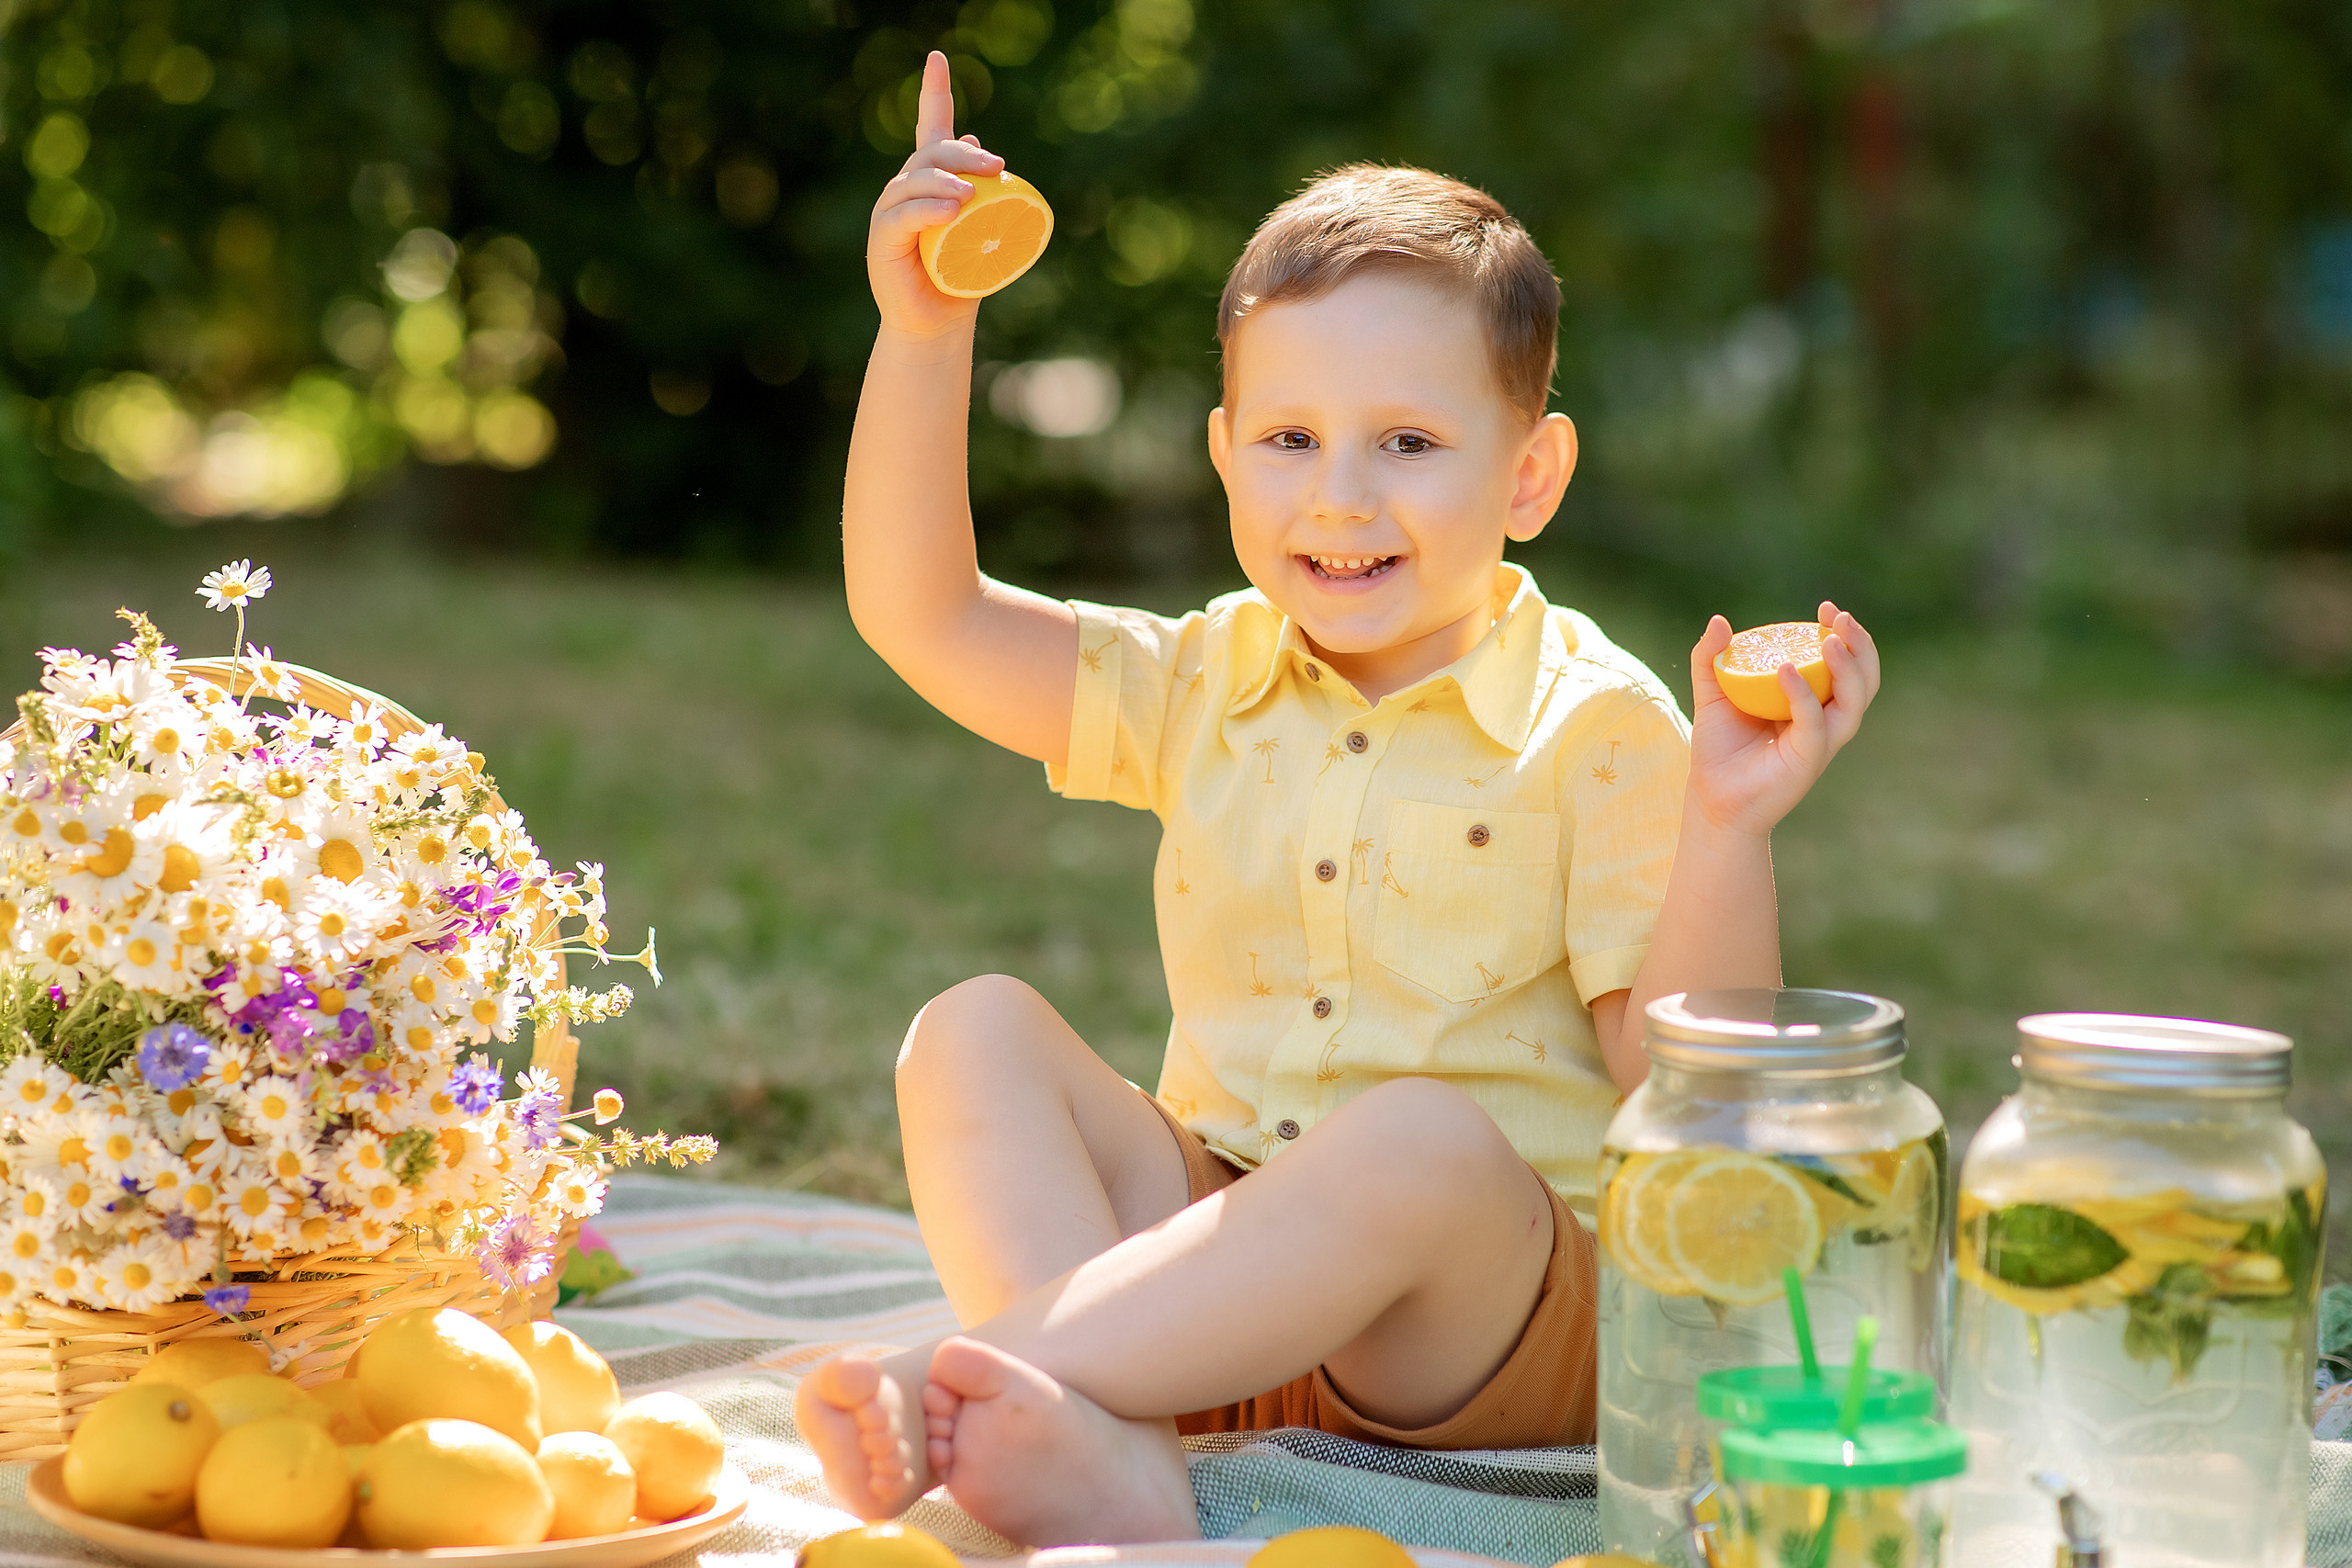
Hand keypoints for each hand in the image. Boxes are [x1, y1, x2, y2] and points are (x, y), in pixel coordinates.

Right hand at [867, 51, 1003, 338]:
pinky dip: (929, 209)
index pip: (930, 127)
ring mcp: (892, 212)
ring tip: (973, 196)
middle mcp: (906, 190)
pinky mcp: (883, 240)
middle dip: (962, 153)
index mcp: (930, 180)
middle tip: (997, 166)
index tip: (937, 58)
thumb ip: (983, 192)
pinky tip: (951, 210)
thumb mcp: (978, 229)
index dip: (934, 92)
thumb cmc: (961, 275)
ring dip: (946, 181)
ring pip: (916, 181)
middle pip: (930, 153)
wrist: (938, 322)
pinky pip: (904, 216)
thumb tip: (983, 144)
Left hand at [1684, 602, 1881, 839]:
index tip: (1828, 610)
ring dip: (1848, 668)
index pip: (1845, 665)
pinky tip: (1786, 670)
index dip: (1845, 636)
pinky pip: (1815, 724)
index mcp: (1814, 703)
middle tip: (1840, 618)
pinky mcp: (1807, 760)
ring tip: (1829, 640)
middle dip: (1860, 646)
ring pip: (1854, 701)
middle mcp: (1826, 721)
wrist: (1711, 798)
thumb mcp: (1712, 694)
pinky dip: (1804, 695)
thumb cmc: (1719, 749)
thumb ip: (1711, 658)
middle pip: (1864, 680)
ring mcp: (1821, 741)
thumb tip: (1718, 621)